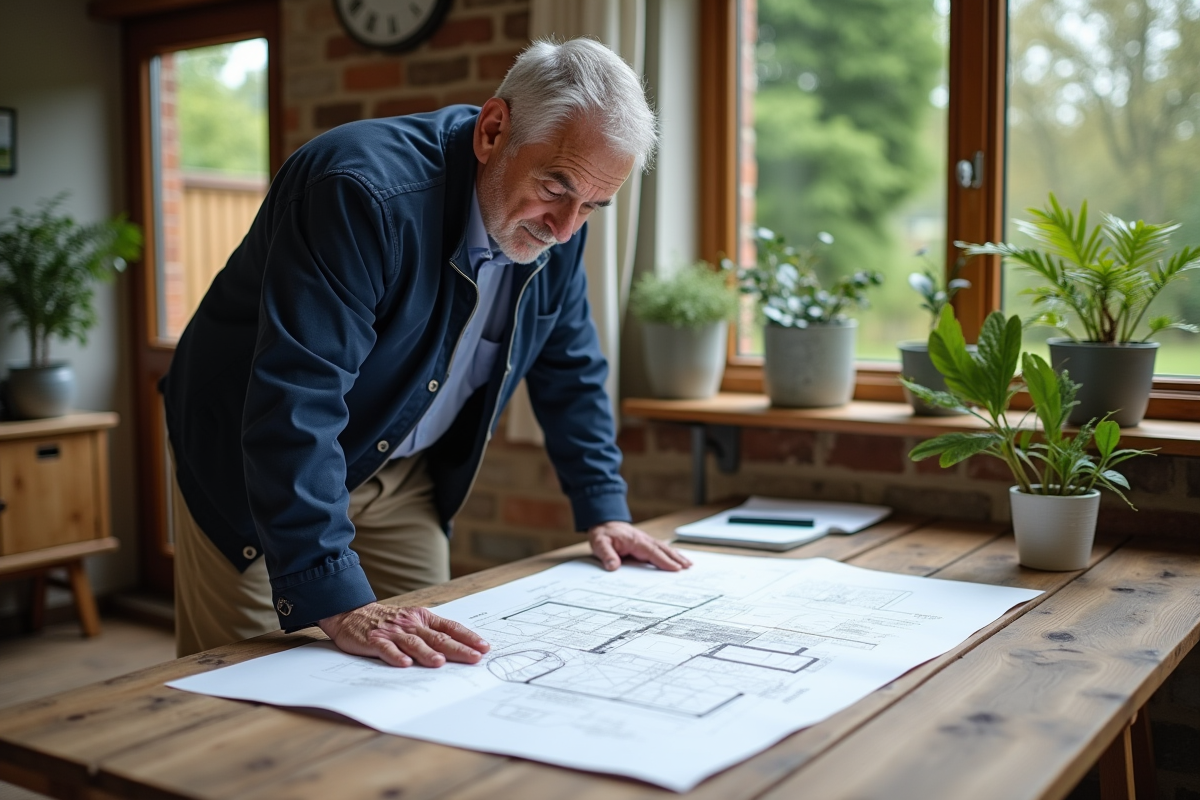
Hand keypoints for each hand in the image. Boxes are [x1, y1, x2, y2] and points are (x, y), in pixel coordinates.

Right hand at [318, 603, 489, 667]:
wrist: (352, 614)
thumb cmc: (389, 622)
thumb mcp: (414, 621)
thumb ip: (432, 634)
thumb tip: (458, 650)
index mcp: (423, 618)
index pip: (450, 627)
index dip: (468, 637)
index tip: (484, 647)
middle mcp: (411, 624)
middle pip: (438, 637)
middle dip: (458, 648)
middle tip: (474, 657)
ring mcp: (393, 632)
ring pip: (414, 643)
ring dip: (427, 653)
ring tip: (440, 662)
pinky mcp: (375, 640)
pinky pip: (386, 649)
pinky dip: (396, 656)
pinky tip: (404, 664)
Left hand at [587, 521, 692, 571]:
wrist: (603, 521)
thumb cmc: (603, 533)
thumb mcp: (599, 543)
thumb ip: (607, 554)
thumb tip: (613, 567)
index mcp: (635, 541)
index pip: (652, 552)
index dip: (664, 560)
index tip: (676, 568)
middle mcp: (643, 539)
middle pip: (663, 549)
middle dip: (676, 558)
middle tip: (688, 567)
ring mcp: (645, 540)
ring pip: (664, 548)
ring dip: (676, 556)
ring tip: (689, 564)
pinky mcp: (645, 542)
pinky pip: (660, 549)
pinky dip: (670, 554)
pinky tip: (677, 558)